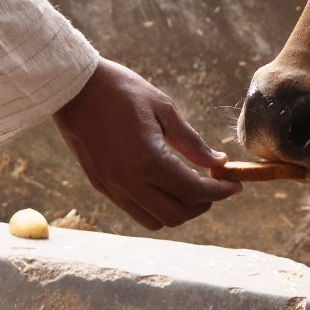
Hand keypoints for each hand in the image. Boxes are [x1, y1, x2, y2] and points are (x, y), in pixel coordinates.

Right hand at [53, 59, 241, 229]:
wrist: (74, 89)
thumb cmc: (121, 90)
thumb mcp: (163, 107)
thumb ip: (191, 141)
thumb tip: (218, 162)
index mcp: (148, 161)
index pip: (194, 191)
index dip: (219, 191)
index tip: (235, 185)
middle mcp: (130, 182)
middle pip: (177, 214)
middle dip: (202, 203)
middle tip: (213, 184)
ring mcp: (113, 188)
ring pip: (156, 220)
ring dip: (179, 209)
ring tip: (189, 187)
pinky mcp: (101, 186)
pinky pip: (135, 211)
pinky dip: (156, 207)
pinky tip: (163, 184)